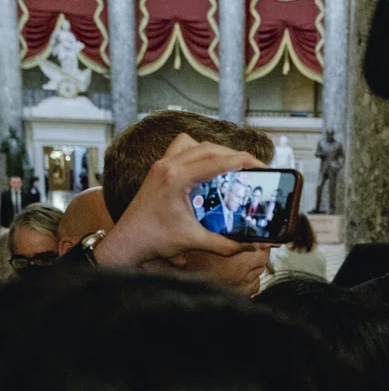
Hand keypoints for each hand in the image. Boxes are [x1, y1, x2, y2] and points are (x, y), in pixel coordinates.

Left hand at [94, 134, 264, 267]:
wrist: (126, 242)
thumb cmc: (153, 239)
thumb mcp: (195, 242)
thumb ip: (227, 245)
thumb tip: (252, 246)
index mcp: (176, 178)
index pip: (217, 161)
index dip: (242, 161)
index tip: (260, 166)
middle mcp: (167, 166)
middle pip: (209, 148)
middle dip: (234, 155)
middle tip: (253, 167)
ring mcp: (161, 165)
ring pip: (195, 144)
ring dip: (216, 150)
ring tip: (232, 164)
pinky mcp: (158, 170)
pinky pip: (182, 149)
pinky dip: (198, 152)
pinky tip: (207, 168)